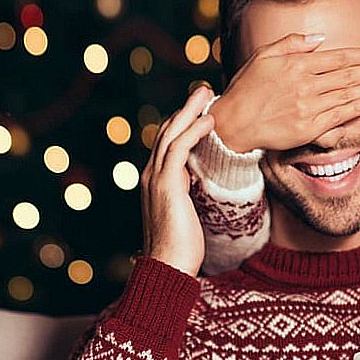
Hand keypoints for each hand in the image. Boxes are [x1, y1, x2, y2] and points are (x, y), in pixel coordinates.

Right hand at [141, 85, 215, 276]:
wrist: (167, 268)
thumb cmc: (180, 248)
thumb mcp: (184, 213)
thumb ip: (185, 194)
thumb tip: (195, 183)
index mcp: (155, 181)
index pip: (167, 144)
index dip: (183, 124)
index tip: (200, 110)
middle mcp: (151, 175)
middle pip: (167, 132)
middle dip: (185, 109)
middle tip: (204, 91)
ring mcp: (156, 179)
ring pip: (171, 134)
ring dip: (190, 111)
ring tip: (207, 94)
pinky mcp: (166, 184)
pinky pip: (179, 149)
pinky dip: (193, 132)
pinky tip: (209, 121)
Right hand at [210, 32, 359, 153]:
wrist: (233, 123)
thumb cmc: (247, 88)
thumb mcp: (264, 56)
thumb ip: (291, 43)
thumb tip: (320, 39)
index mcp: (297, 65)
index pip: (339, 57)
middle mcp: (306, 84)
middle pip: (349, 75)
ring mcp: (309, 107)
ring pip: (348, 94)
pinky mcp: (309, 128)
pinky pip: (339, 115)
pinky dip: (358, 107)